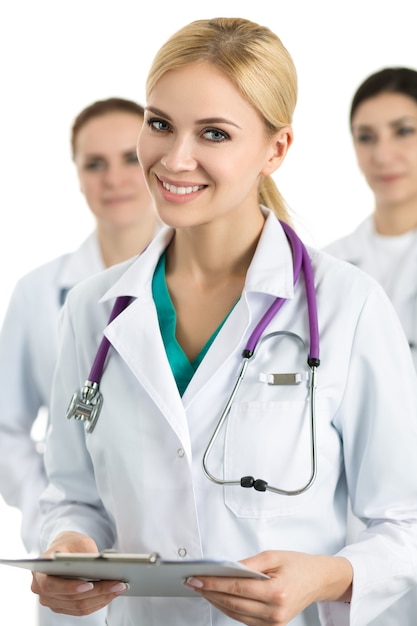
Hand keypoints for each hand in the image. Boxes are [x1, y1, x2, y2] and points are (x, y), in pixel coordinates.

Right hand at [31, 532, 128, 616]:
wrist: (65, 549)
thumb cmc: (71, 544)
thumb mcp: (78, 542)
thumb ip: (86, 554)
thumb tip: (102, 567)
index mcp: (39, 569)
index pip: (51, 584)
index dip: (70, 587)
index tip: (89, 584)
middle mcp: (40, 588)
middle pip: (71, 597)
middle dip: (97, 592)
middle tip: (119, 584)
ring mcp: (50, 600)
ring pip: (78, 606)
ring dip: (102, 599)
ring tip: (120, 588)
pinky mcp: (61, 606)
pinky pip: (81, 610)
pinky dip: (98, 603)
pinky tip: (112, 594)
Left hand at [184, 550, 351, 624]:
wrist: (319, 580)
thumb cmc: (298, 565)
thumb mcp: (272, 556)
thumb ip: (248, 563)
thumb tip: (225, 568)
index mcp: (276, 592)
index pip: (236, 588)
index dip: (213, 583)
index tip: (197, 578)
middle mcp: (275, 612)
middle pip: (233, 603)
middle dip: (210, 592)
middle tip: (193, 582)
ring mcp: (274, 623)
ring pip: (236, 614)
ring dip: (216, 601)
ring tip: (202, 589)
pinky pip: (244, 619)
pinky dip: (230, 608)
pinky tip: (219, 597)